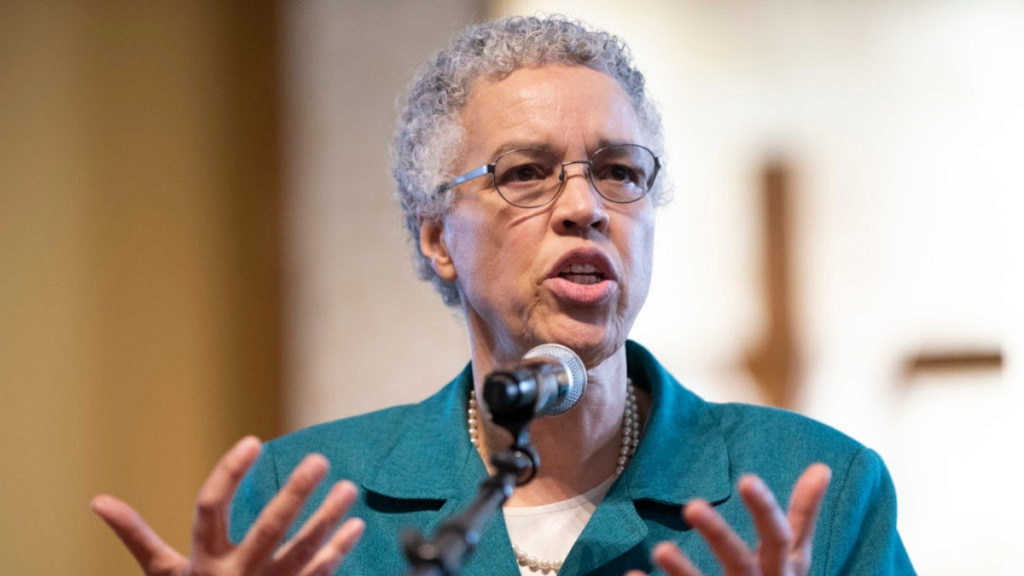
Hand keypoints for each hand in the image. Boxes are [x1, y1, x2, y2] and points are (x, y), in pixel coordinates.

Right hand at [91, 436, 364, 575]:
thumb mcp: (162, 574)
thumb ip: (136, 536)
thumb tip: (97, 500)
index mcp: (202, 561)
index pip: (210, 509)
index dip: (229, 474)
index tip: (253, 441)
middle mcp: (235, 575)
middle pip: (267, 529)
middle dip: (294, 494)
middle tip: (319, 460)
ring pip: (301, 551)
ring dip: (328, 519)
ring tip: (350, 488)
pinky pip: (319, 575)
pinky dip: (338, 551)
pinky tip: (357, 526)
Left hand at [628, 463, 830, 575]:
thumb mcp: (797, 557)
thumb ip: (805, 514)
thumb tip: (821, 467)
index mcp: (784, 571)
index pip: (779, 536)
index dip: (765, 510)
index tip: (747, 480)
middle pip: (741, 562)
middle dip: (720, 536)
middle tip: (693, 505)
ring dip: (684, 572)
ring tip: (659, 548)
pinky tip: (632, 575)